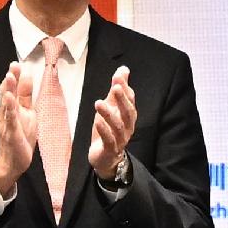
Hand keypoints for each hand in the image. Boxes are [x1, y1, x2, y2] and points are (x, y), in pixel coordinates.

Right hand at [0, 64, 43, 198]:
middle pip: (8, 93)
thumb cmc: (20, 136)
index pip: (13, 89)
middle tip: (13, 66)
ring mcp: (7, 123)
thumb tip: (27, 77)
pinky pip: (10, 120)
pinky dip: (10, 110)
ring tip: (9, 78)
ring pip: (7, 104)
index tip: (17, 63)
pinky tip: (9, 100)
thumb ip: (25, 96)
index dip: (15, 76)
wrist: (14, 160)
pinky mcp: (11, 133)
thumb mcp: (27, 113)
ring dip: (8, 91)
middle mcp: (7, 113)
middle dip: (10, 79)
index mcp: (12, 107)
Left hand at [81, 66, 137, 187]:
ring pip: (117, 126)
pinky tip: (97, 122)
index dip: (125, 87)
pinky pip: (109, 140)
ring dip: (109, 114)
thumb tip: (123, 69)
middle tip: (116, 86)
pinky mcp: (110, 149)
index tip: (119, 75)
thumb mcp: (111, 107)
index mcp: (129, 115)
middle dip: (122, 99)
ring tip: (99, 103)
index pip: (130, 99)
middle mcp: (128, 126)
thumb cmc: (109, 130)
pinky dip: (104, 130)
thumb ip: (117, 89)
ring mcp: (120, 139)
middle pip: (128, 112)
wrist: (105, 157)